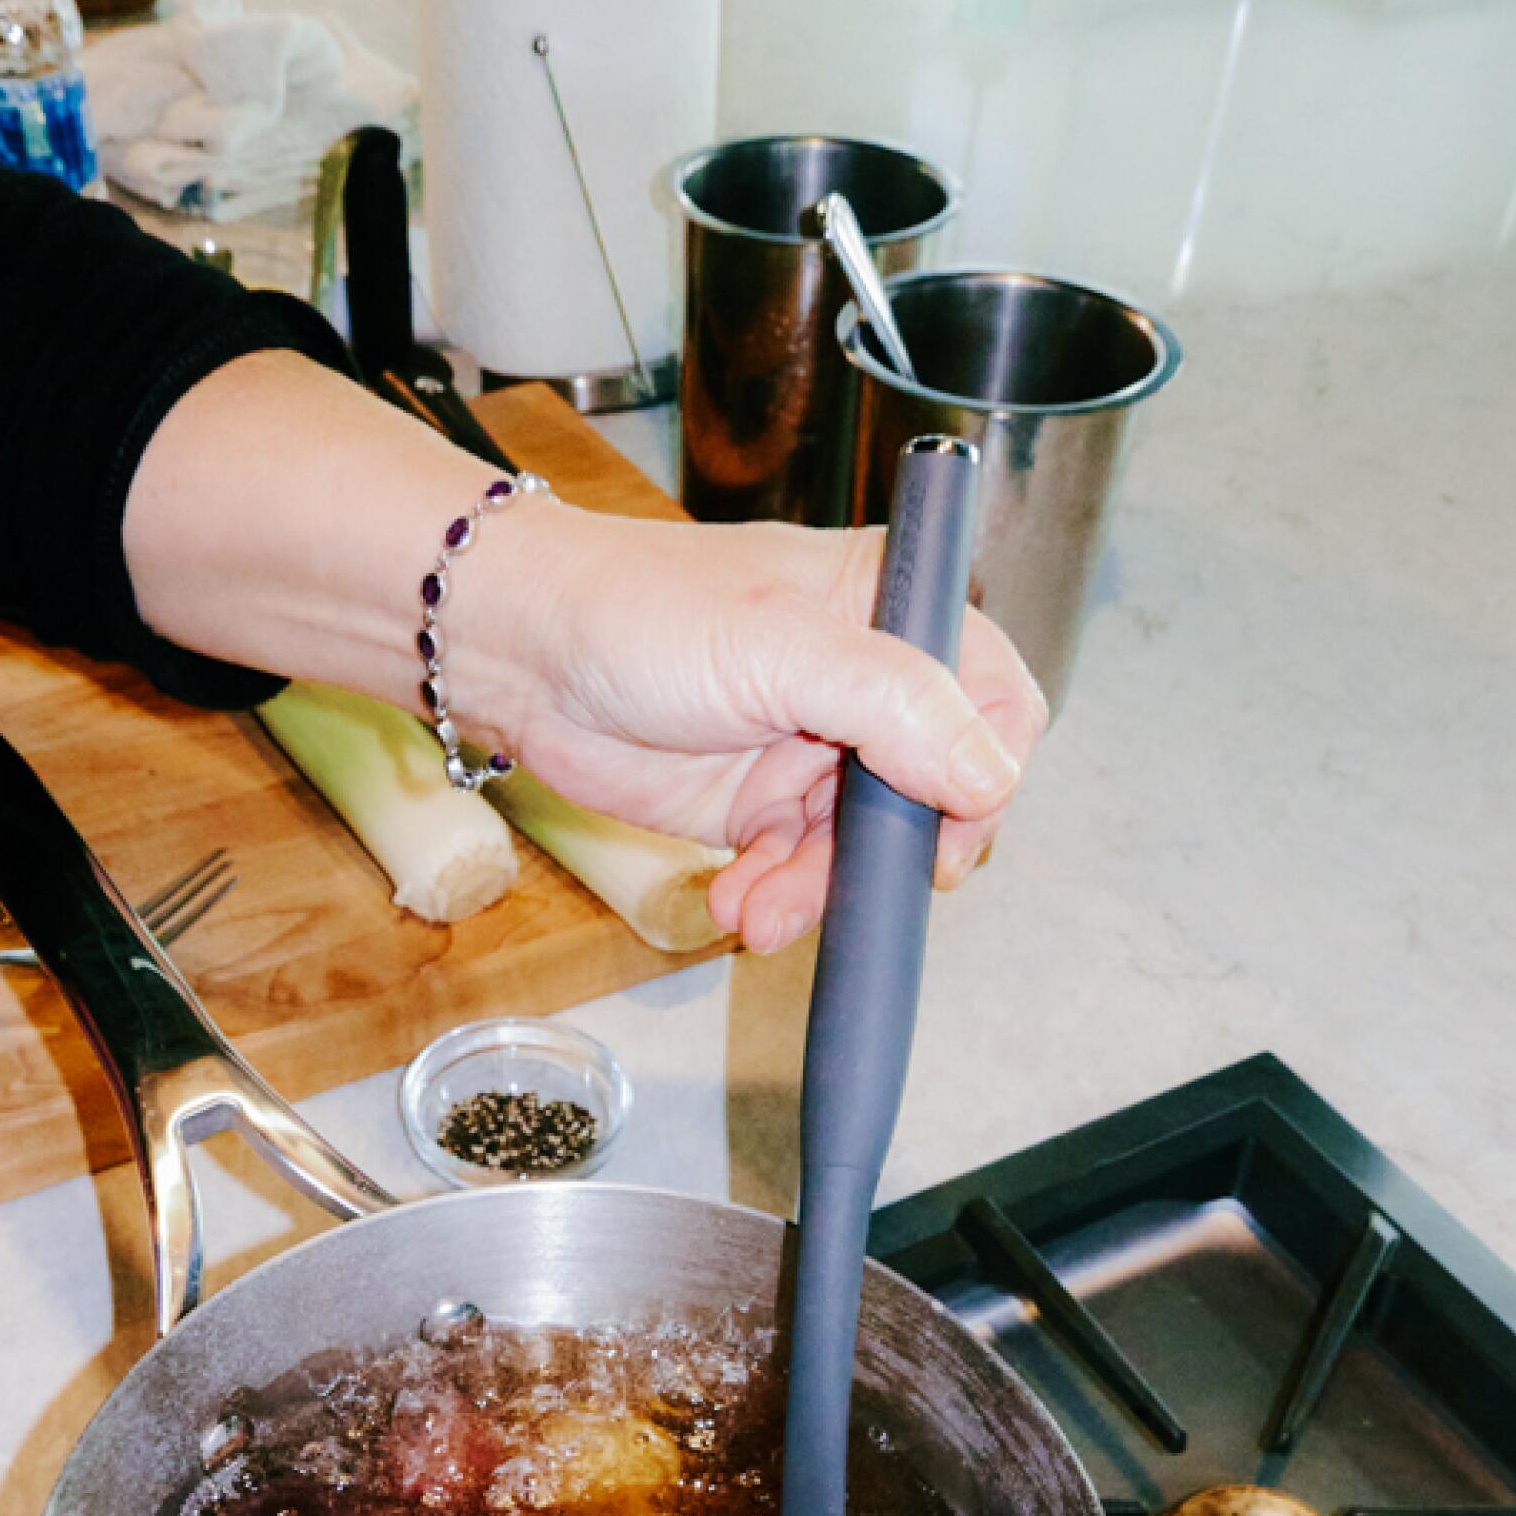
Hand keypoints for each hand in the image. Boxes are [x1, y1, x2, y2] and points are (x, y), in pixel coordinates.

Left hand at [506, 510, 1046, 952]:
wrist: (522, 654)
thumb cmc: (640, 612)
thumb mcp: (781, 647)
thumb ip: (896, 706)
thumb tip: (988, 778)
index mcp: (892, 607)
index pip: (993, 697)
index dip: (985, 770)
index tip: (946, 826)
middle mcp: (867, 679)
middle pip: (937, 790)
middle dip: (892, 851)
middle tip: (848, 882)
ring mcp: (815, 748)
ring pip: (865, 847)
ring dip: (820, 888)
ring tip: (762, 907)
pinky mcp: (759, 804)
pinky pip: (801, 871)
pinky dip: (777, 897)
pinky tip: (737, 903)